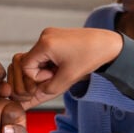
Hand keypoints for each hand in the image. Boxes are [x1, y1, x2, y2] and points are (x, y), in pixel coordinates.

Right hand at [7, 28, 123, 108]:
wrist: (108, 45)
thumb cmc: (90, 58)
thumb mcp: (68, 79)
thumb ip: (47, 90)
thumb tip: (32, 97)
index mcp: (45, 43)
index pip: (26, 67)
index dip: (37, 78)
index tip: (54, 77)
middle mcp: (44, 36)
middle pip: (27, 62)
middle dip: (38, 74)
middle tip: (56, 75)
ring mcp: (49, 35)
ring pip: (35, 59)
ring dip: (44, 69)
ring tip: (61, 70)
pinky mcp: (54, 37)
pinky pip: (43, 54)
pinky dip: (49, 63)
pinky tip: (63, 65)